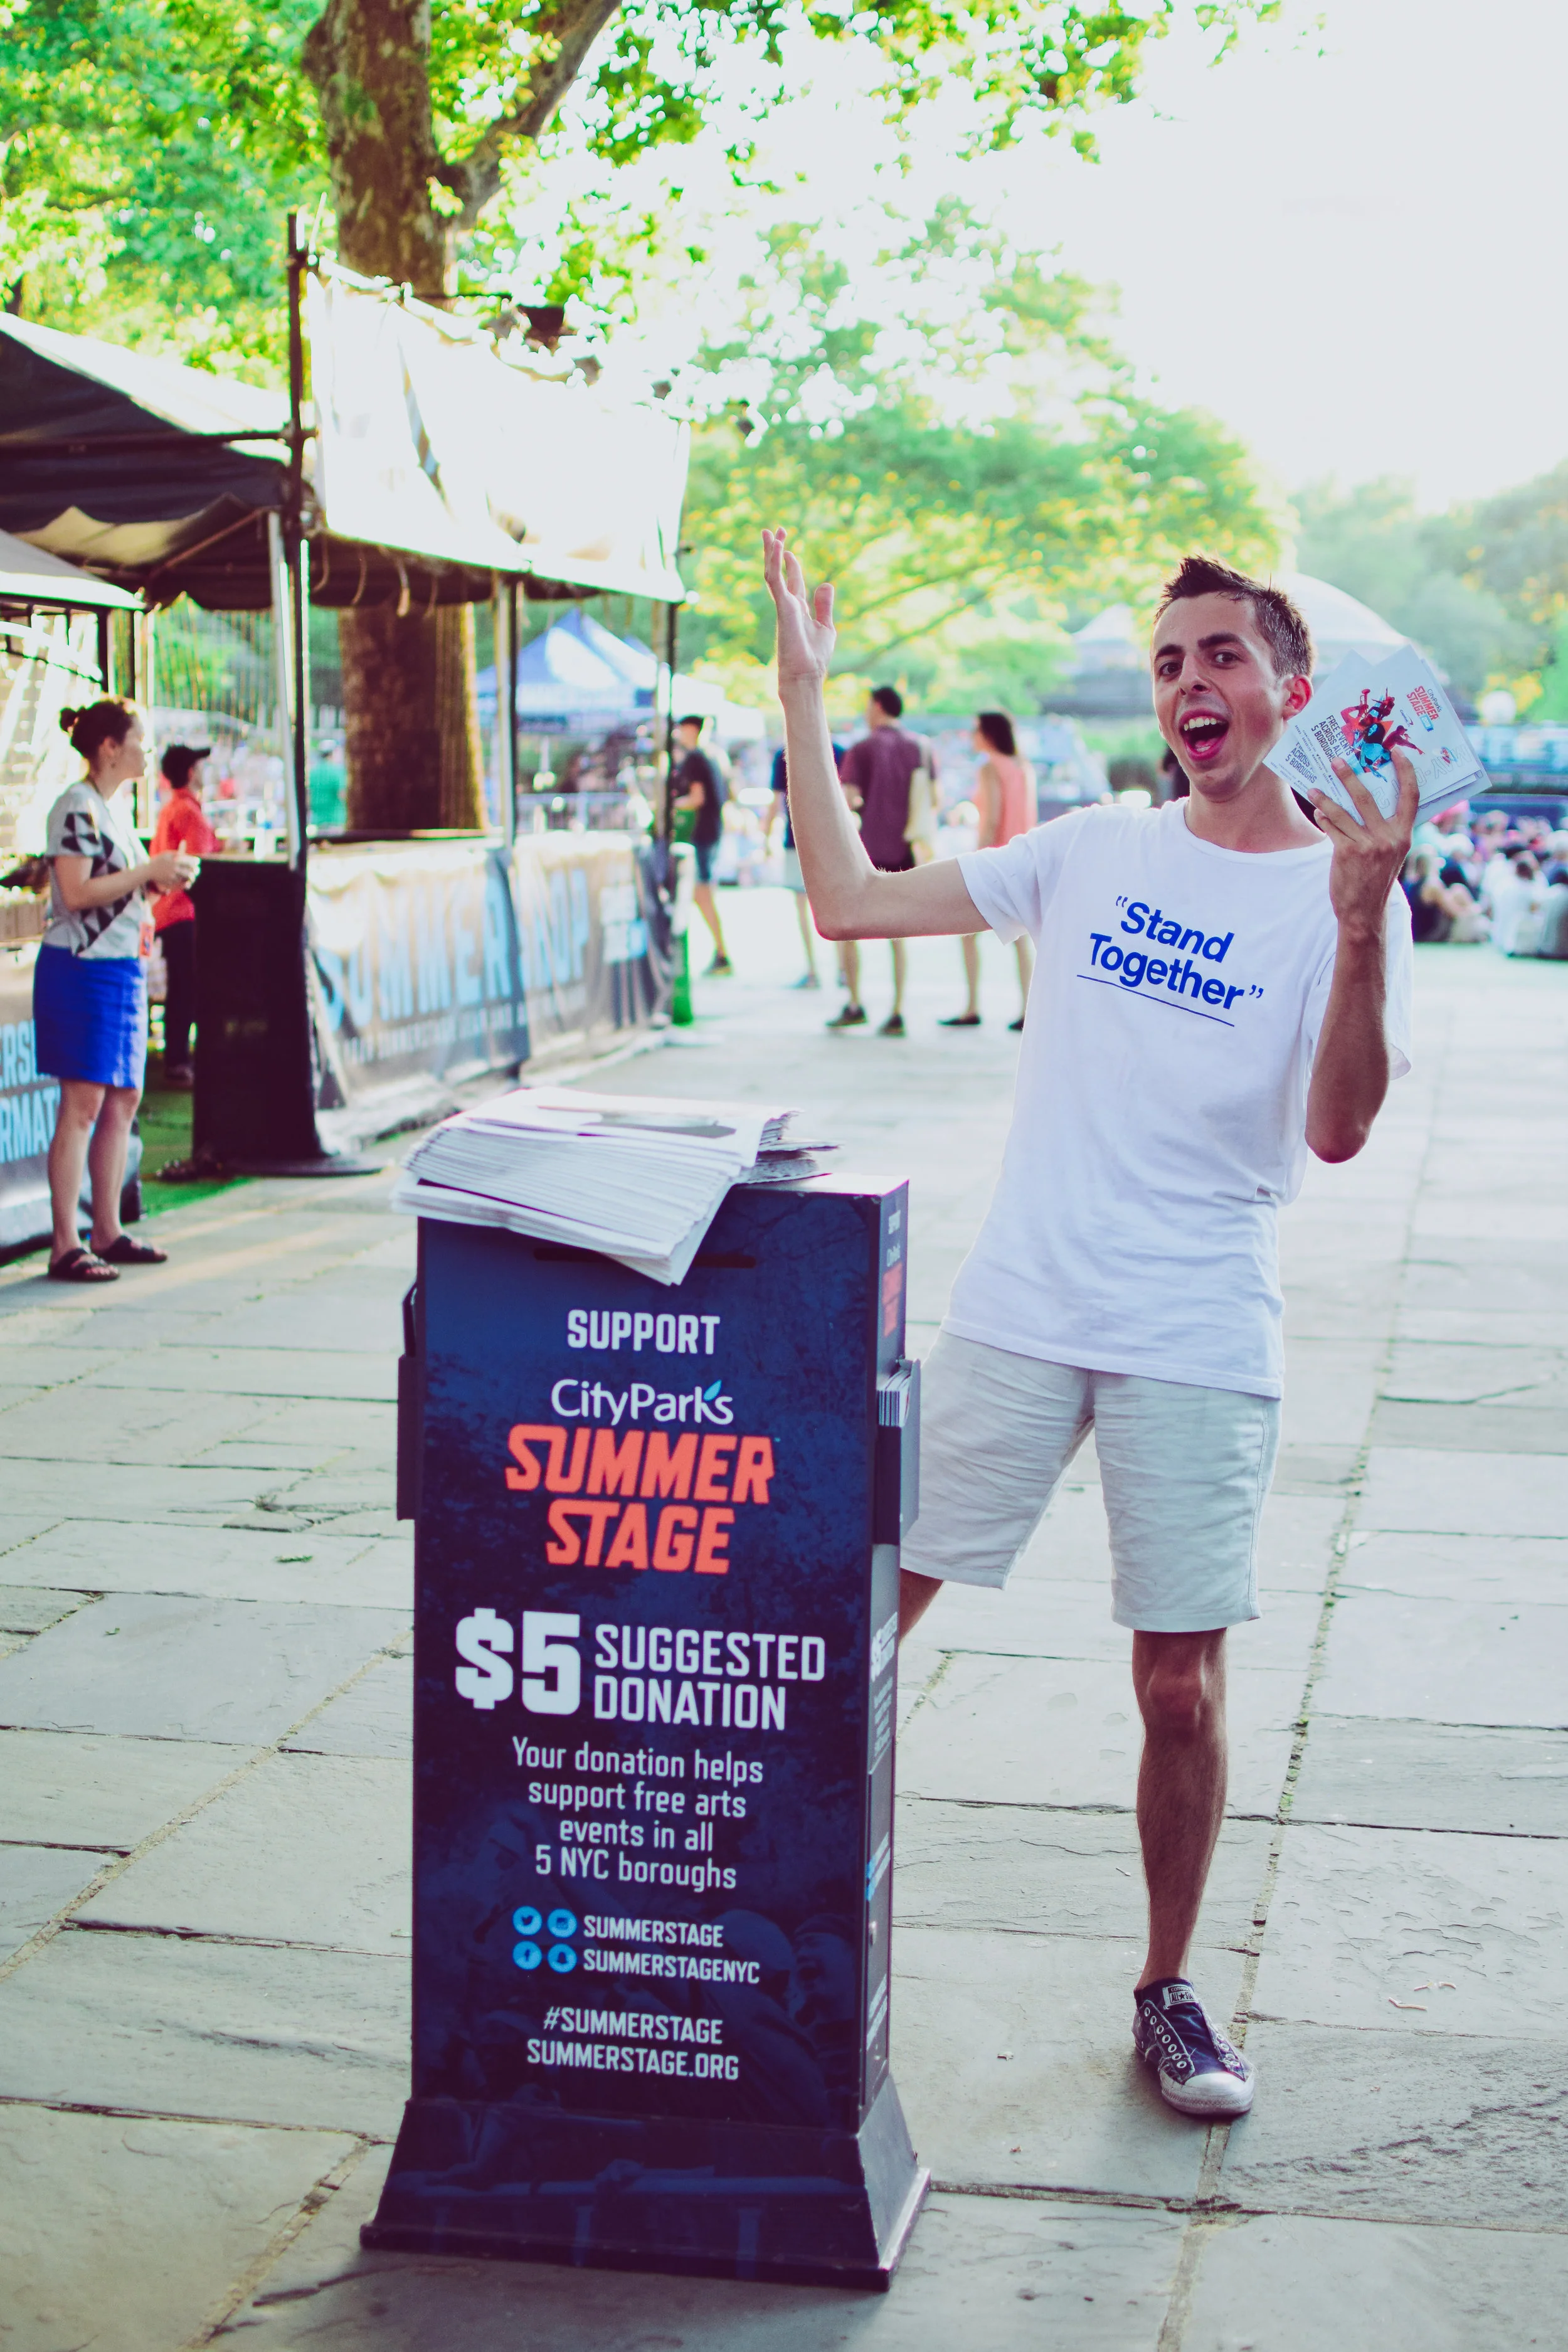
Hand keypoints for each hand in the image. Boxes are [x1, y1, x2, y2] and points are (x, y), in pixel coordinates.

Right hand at [148, 851, 198, 889]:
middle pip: (191, 870)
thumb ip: (177, 850)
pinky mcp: (171, 882)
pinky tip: (185, 879)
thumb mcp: (167, 853)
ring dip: (191, 876)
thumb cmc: (159, 860)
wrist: (148, 870)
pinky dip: (184, 881)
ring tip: (192, 875)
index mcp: (175, 859)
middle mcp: (175, 867)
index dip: (195, 861)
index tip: (197, 862)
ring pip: (188, 877)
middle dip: (195, 870)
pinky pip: (181, 882)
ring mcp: (173, 876)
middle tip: (196, 870)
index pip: (191, 861)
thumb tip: (184, 842)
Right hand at [762, 528, 834, 686]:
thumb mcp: (826, 627)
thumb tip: (826, 584)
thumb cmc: (814, 658)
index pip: (792, 580)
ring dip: (772, 552)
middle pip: (778, 571)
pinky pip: (775, 580)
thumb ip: (824, 606)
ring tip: (770, 532)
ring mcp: (783, 605)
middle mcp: (787, 604)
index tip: (788, 547)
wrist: (805, 676)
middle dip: (777, 551)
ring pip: (772, 573)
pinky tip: (778, 547)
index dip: (789, 563)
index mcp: (797, 608)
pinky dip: (776, 563)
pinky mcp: (782, 607)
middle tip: (776, 530)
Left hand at [1309, 753, 1417, 940]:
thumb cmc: (1376, 879)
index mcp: (1404, 835)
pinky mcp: (1347, 853)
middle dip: (1349, 776)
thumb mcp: (1390, 853)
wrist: (1364, 912)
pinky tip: (1319, 811)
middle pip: (1367, 797)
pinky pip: (1332, 828)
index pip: (1411, 796)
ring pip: (1342, 812)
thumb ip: (1385, 829)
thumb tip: (1366, 798)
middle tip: (1336, 760)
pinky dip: (1324, 818)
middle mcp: (1389, 838)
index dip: (1406, 771)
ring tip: (1313, 788)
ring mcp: (1368, 845)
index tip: (1396, 752)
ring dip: (1325, 798)